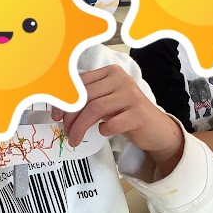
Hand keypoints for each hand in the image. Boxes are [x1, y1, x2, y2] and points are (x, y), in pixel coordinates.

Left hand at [52, 65, 183, 175]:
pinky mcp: (139, 113)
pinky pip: (112, 123)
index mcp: (110, 72)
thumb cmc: (125, 114)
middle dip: (71, 117)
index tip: (55, 116)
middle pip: (85, 96)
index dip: (64, 101)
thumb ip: (87, 100)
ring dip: (80, 127)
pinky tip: (104, 132)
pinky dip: (103, 130)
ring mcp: (131, 95)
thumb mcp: (106, 101)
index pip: (80, 83)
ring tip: (75, 139)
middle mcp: (121, 79)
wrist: (156, 129)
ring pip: (95, 109)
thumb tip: (59, 110)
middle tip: (67, 132)